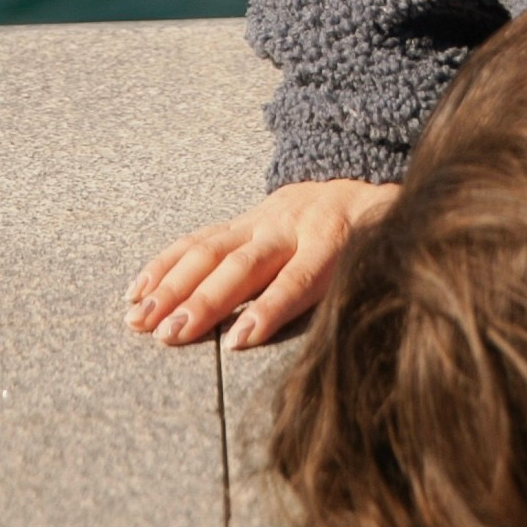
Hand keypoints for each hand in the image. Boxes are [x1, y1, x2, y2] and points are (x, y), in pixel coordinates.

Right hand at [125, 177, 395, 351]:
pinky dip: (164, 265)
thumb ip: (380, 285)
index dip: (269, 308)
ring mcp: (260, 220)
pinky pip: (196, 240)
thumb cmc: (373, 238)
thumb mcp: (386, 256)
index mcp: (332, 241)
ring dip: (173, 286)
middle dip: (206, 300)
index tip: (239, 340)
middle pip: (245, 265)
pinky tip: (137, 292)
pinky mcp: (239, 220)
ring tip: (142, 320)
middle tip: (172, 334)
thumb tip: (389, 329)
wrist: (356, 185)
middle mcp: (290, 227)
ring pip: (212, 250)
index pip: (299, 278)